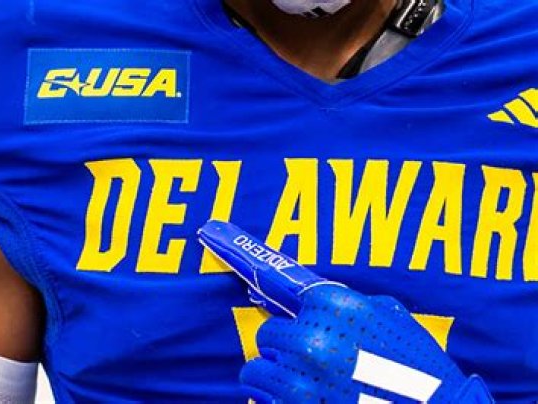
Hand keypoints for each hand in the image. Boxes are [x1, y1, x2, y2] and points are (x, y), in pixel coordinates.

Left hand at [198, 221, 492, 403]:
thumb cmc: (422, 372)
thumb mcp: (395, 319)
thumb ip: (351, 303)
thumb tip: (315, 300)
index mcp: (338, 306)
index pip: (278, 281)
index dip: (247, 264)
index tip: (213, 237)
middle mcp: (313, 338)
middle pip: (267, 333)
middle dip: (285, 346)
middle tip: (313, 359)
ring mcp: (302, 380)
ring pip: (256, 370)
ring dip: (274, 378)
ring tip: (306, 386)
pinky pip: (261, 400)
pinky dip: (274, 402)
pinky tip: (304, 402)